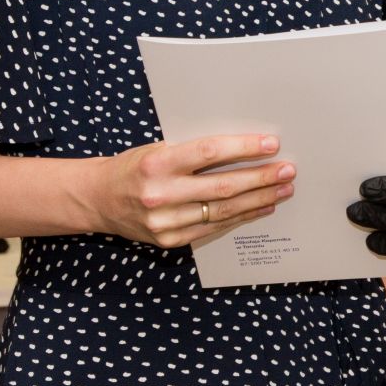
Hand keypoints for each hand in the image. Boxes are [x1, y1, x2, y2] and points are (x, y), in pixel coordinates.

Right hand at [84, 134, 294, 247]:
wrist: (97, 198)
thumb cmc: (134, 166)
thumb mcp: (158, 148)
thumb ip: (193, 150)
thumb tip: (244, 147)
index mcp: (157, 163)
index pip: (209, 152)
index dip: (243, 148)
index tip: (272, 145)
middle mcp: (160, 194)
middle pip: (222, 186)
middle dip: (261, 178)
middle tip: (288, 170)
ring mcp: (165, 222)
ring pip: (222, 211)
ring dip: (258, 199)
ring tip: (283, 189)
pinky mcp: (170, 241)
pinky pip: (213, 228)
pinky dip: (242, 217)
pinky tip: (262, 207)